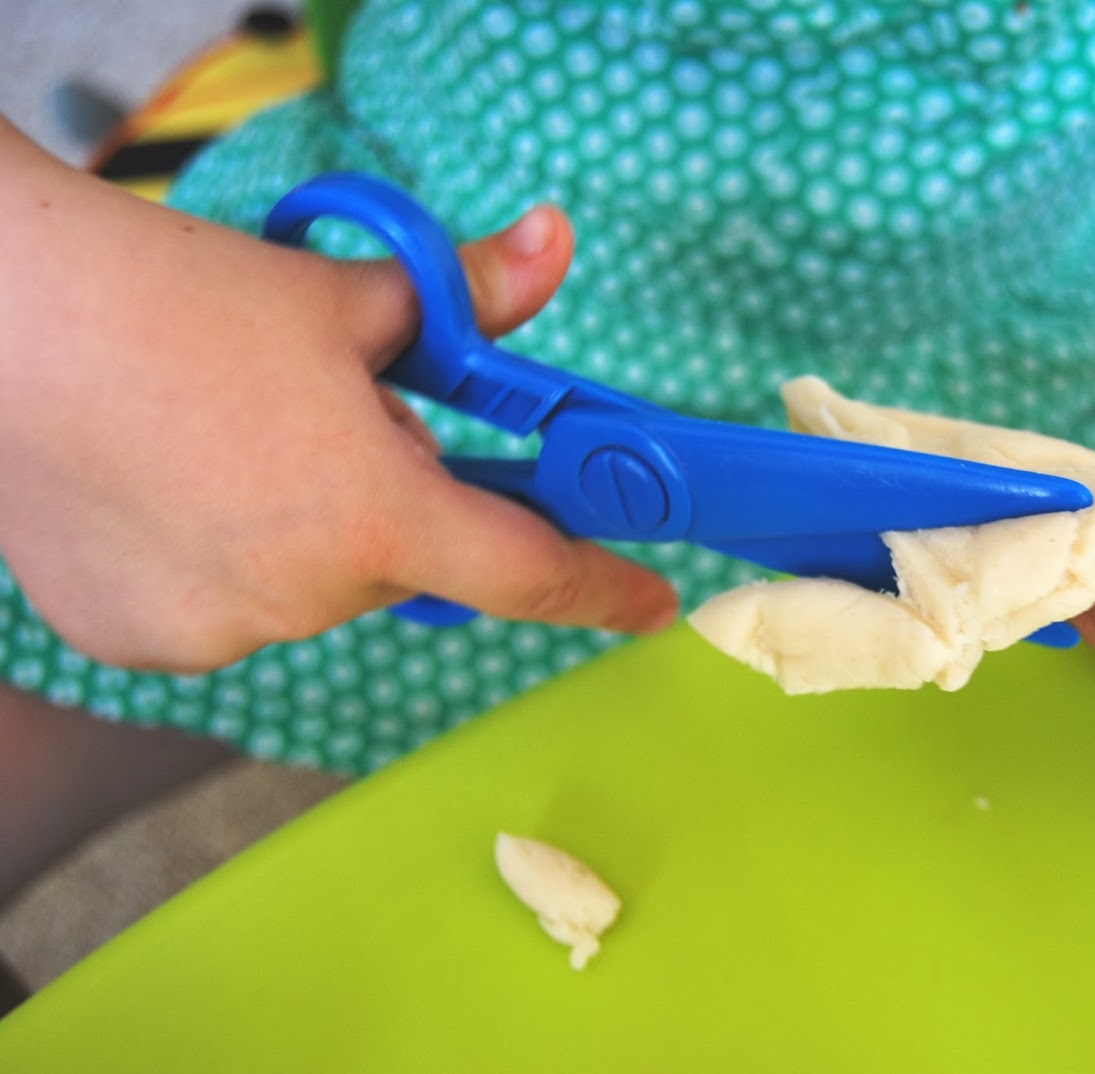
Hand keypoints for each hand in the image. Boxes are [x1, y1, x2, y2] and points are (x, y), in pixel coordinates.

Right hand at [0, 122, 676, 671]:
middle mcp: (306, 599)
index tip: (649, 604)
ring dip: (302, 530)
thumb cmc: (182, 299)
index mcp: (376, 521)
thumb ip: (470, 296)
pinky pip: (228, 607)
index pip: (530, 575)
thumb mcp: (352, 297)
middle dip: (391, 500)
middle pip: (401, 561)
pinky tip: (173, 488)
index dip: (603, 590)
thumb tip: (553, 244)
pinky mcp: (139, 641)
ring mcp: (218, 633)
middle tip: (328, 423)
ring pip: (311, 585)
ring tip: (229, 443)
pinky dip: (225, 559)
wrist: (3, 314)